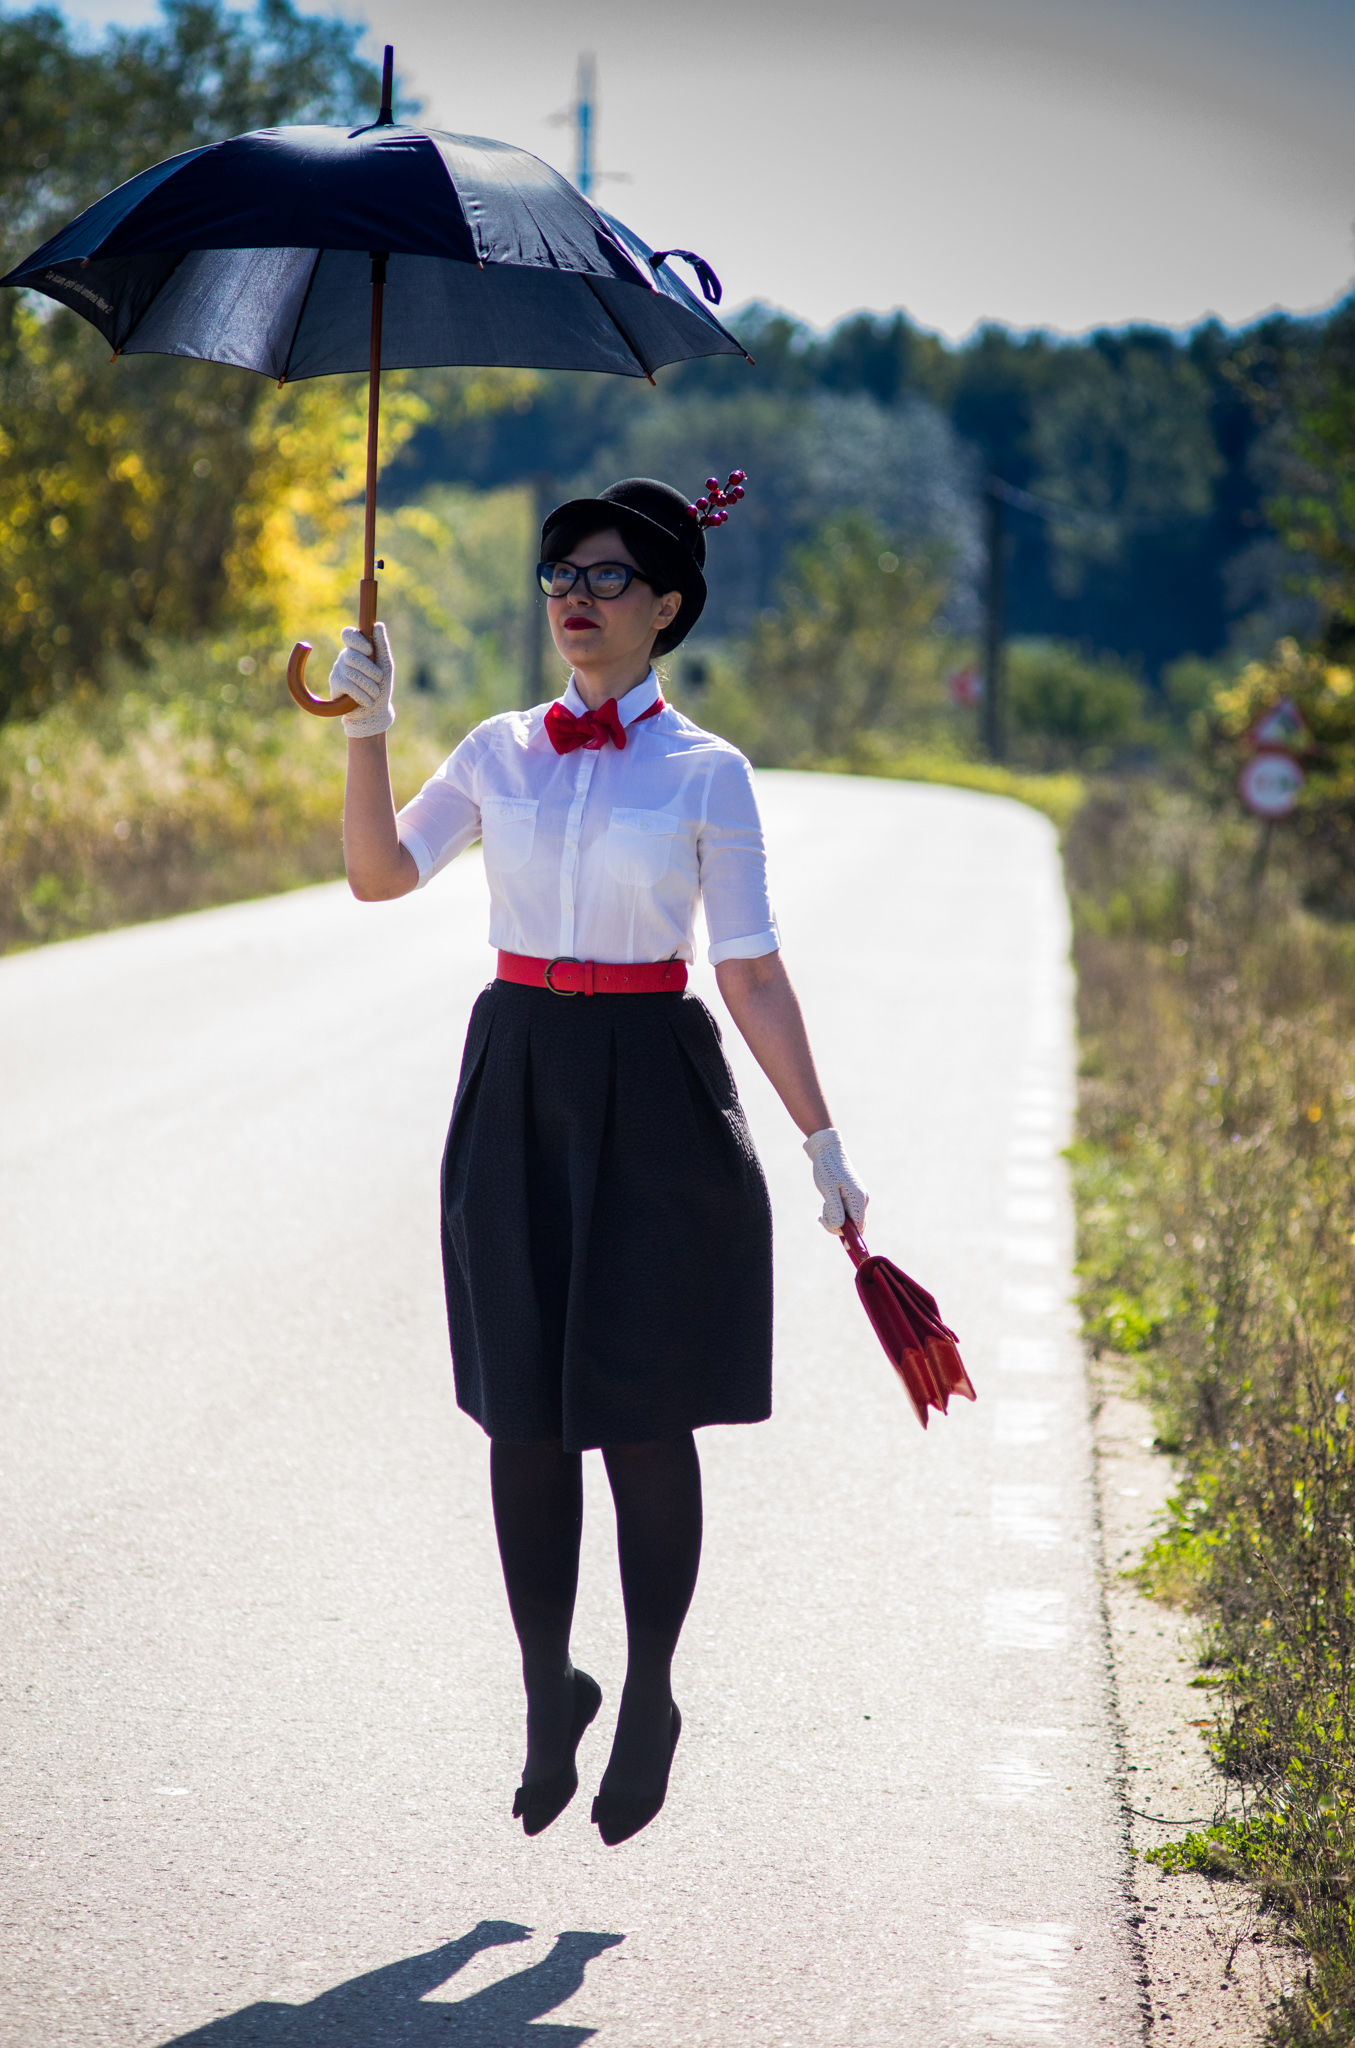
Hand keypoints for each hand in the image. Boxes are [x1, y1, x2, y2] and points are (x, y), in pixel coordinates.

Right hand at [330, 621, 394, 737]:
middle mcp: (345, 657)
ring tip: (375, 693)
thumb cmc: (381, 686)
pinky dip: (361, 694)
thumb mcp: (385, 665)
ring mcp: (338, 670)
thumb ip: (381, 645)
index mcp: (357, 649)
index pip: (348, 634)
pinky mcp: (335, 684)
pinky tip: (367, 701)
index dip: (356, 640)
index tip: (369, 651)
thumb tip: (378, 624)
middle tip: (379, 679)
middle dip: (370, 670)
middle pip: (352, 656)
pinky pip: (347, 686)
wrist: (373, 711)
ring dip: (369, 686)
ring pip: (352, 673)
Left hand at [803, 1126, 868, 1233]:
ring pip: (848, 1219)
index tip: (841, 1244)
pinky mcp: (853, 1196)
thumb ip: (835, 1210)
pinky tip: (826, 1205)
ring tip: (823, 1206)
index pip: (859, 1227)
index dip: (851, 1237)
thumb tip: (840, 1228)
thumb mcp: (828, 1191)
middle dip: (837, 1226)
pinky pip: (846, 1213)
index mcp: (858, 1199)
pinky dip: (835, 1213)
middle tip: (820, 1217)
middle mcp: (862, 1200)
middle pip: (853, 1225)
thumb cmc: (827, 1169)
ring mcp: (858, 1198)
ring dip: (834, 1218)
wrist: (828, 1151)